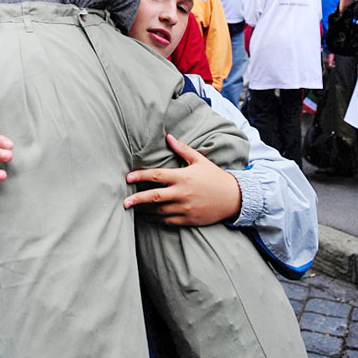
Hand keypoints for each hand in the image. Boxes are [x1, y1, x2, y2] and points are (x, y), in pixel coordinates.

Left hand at [123, 133, 242, 225]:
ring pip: (159, 211)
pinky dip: (157, 220)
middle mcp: (182, 193)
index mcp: (182, 177)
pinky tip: (150, 217)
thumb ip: (182, 149)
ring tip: (134, 210)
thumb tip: (168, 137)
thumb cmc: (214, 176)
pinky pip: (169, 221)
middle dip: (136, 200)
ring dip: (145, 211)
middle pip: (153, 197)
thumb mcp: (200, 160)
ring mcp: (185, 208)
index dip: (140, 176)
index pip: (156, 176)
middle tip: (124, 202)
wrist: (233, 198)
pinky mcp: (189, 219)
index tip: (127, 178)